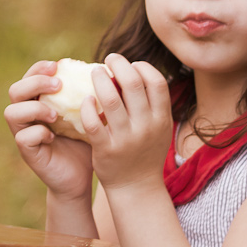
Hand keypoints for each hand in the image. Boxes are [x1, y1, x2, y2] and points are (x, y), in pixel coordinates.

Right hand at [4, 60, 93, 201]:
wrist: (83, 176)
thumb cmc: (87, 142)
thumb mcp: (90, 115)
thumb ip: (91, 96)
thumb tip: (108, 73)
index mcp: (39, 101)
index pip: (30, 77)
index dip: (39, 68)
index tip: (57, 65)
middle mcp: (27, 116)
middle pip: (15, 90)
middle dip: (35, 83)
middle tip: (58, 85)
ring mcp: (24, 134)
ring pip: (11, 112)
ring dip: (34, 108)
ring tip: (55, 115)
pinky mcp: (28, 153)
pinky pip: (23, 138)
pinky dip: (38, 133)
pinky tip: (54, 137)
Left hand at [81, 53, 170, 191]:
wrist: (136, 187)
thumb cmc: (145, 151)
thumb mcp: (159, 128)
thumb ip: (151, 103)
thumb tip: (135, 70)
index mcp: (161, 119)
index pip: (156, 82)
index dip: (142, 67)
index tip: (131, 64)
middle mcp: (146, 127)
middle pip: (133, 84)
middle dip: (119, 64)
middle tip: (109, 59)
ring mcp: (126, 139)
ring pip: (110, 100)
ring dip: (100, 80)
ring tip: (95, 72)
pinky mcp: (106, 150)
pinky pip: (93, 123)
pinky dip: (87, 107)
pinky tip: (85, 99)